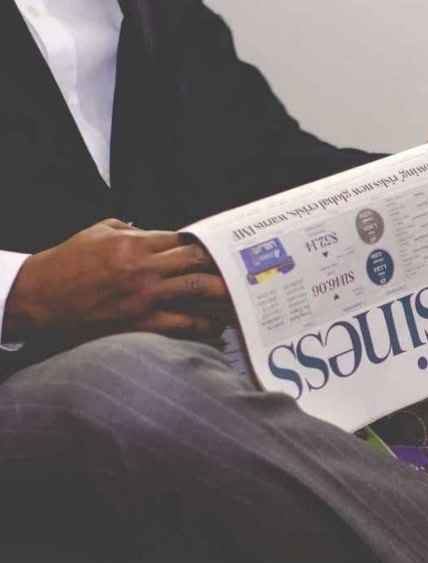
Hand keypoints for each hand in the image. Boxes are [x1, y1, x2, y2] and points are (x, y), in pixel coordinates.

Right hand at [4, 219, 230, 343]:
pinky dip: (203, 326)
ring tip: (242, 296)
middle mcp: (144, 268)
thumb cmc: (67, 263)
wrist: (41, 297)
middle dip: (222, 264)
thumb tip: (156, 232)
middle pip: (197, 261)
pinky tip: (217, 327)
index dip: (206, 243)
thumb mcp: (97, 232)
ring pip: (196, 290)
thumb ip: (130, 229)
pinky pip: (182, 324)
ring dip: (222, 293)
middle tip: (244, 268)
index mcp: (134, 243)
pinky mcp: (140, 322)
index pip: (182, 239)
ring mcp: (144, 297)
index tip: (222, 247)